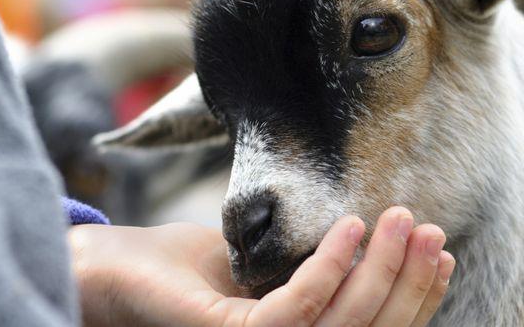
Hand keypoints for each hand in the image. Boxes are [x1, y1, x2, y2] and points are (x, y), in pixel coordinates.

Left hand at [68, 207, 454, 326]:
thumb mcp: (250, 269)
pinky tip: (351, 225)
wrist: (105, 270)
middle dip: (407, 284)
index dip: (406, 296)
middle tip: (430, 231)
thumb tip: (358, 250)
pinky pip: (295, 309)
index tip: (432, 250)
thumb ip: (297, 272)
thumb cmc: (175, 270)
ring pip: (341, 325)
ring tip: (403, 220)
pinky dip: (330, 268)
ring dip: (381, 271)